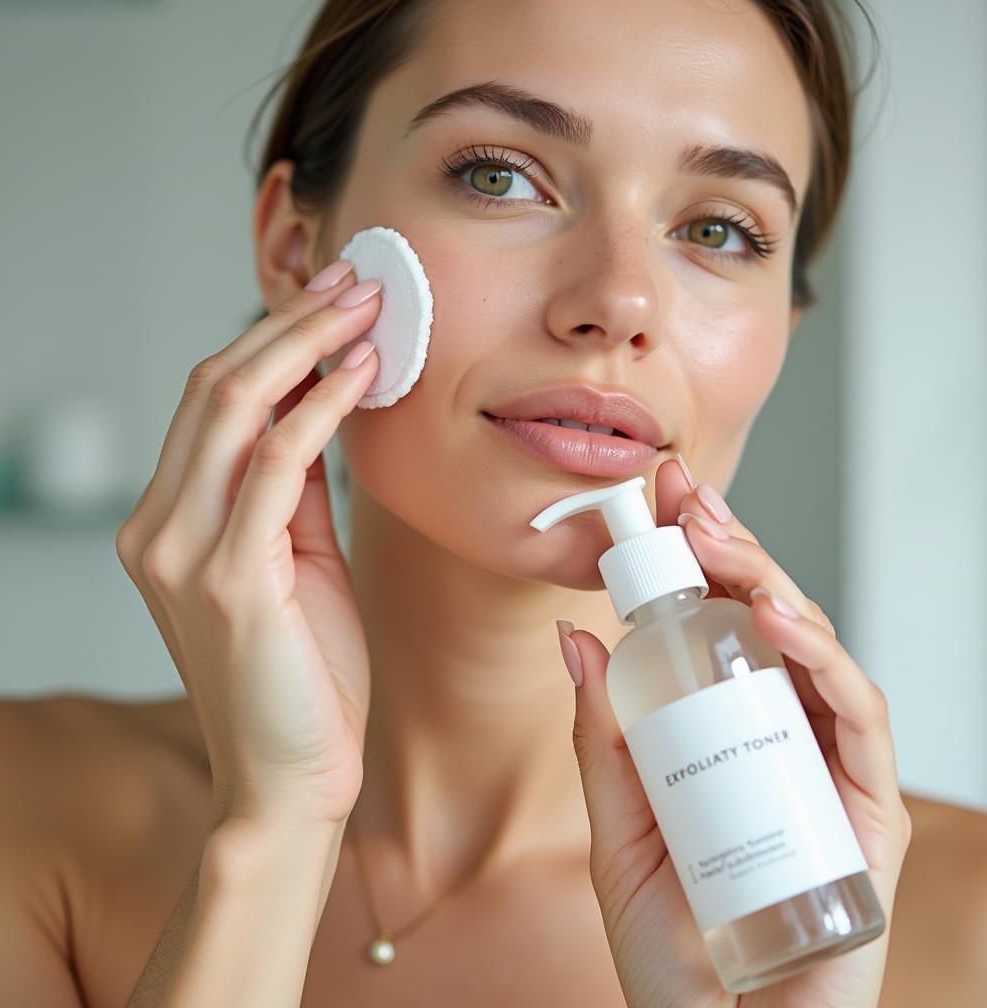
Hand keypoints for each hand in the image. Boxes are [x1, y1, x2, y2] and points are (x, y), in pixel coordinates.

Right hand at [115, 264, 381, 828]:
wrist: (292, 778)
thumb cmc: (302, 674)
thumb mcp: (295, 562)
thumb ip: (294, 491)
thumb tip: (322, 407)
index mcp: (166, 524)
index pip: (210, 404)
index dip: (271, 339)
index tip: (330, 299)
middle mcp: (158, 530)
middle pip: (216, 388)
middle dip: (290, 324)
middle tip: (355, 281)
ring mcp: (185, 554)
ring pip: (236, 409)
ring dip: (307, 345)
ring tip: (367, 307)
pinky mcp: (230, 581)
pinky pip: (278, 464)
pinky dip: (322, 407)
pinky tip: (364, 374)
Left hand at [558, 457, 911, 1007]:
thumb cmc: (673, 941)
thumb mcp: (617, 823)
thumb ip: (601, 735)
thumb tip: (572, 636)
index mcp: (727, 732)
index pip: (717, 626)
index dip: (693, 558)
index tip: (658, 499)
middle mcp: (782, 737)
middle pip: (766, 623)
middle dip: (730, 550)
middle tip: (685, 497)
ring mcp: (827, 768)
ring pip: (815, 651)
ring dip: (771, 583)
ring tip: (720, 539)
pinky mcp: (867, 810)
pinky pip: (859, 717)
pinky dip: (824, 660)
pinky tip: (778, 620)